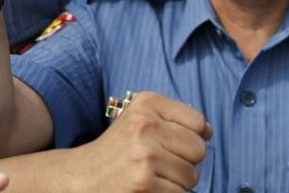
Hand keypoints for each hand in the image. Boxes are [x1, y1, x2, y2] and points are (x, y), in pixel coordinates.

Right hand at [67, 92, 211, 191]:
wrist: (81, 178)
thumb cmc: (117, 150)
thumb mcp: (139, 119)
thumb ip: (174, 119)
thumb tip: (208, 131)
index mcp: (146, 103)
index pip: (198, 122)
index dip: (192, 137)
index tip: (172, 143)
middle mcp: (145, 125)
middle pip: (199, 150)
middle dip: (185, 162)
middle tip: (160, 163)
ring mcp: (145, 155)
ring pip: (192, 176)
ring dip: (177, 182)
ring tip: (152, 176)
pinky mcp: (144, 184)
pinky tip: (149, 188)